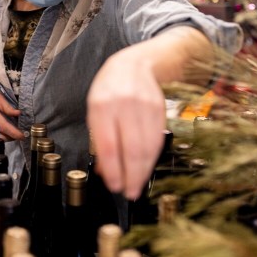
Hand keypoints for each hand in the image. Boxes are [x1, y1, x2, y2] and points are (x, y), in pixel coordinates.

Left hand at [87, 45, 165, 199]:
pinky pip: (157, 140)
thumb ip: (98, 138)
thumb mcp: (96, 109)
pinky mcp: (160, 110)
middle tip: (128, 192)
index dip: (113, 169)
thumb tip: (103, 170)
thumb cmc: (110, 89)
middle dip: (130, 175)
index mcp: (102, 105)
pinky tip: (145, 168)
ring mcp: (144, 107)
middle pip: (131, 149)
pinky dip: (151, 158)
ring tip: (136, 186)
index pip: (109, 145)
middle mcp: (124, 105)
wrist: (135, 65)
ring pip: (147, 147)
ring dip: (142, 171)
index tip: (114, 185)